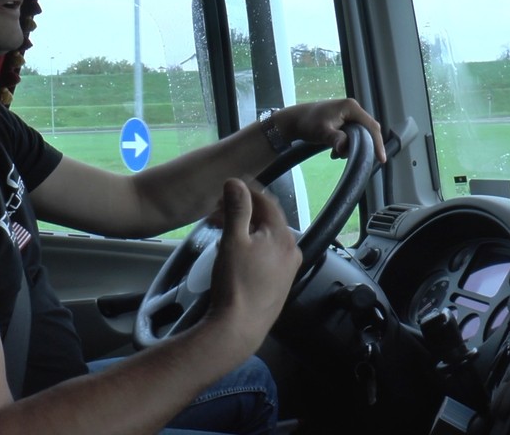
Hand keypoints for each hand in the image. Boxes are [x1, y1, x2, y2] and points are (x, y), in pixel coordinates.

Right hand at [205, 179, 301, 353]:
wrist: (239, 326)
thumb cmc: (235, 282)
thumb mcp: (233, 240)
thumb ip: (236, 209)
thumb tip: (236, 183)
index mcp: (283, 235)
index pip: (267, 201)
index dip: (246, 191)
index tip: (228, 188)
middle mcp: (292, 249)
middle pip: (267, 219)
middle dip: (243, 211)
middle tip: (218, 212)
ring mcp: (288, 268)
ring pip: (267, 238)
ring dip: (246, 229)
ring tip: (222, 231)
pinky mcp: (280, 283)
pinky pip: (267, 255)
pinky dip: (252, 246)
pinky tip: (234, 253)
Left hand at [273, 99, 386, 162]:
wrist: (294, 120)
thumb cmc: (307, 124)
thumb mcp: (322, 132)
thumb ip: (335, 139)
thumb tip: (344, 147)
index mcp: (351, 107)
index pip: (371, 126)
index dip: (378, 142)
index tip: (381, 158)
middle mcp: (352, 108)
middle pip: (368, 130)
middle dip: (362, 146)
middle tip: (351, 157)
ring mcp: (348, 114)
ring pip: (360, 134)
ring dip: (352, 146)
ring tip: (337, 154)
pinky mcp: (344, 120)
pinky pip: (352, 134)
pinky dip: (346, 144)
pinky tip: (335, 151)